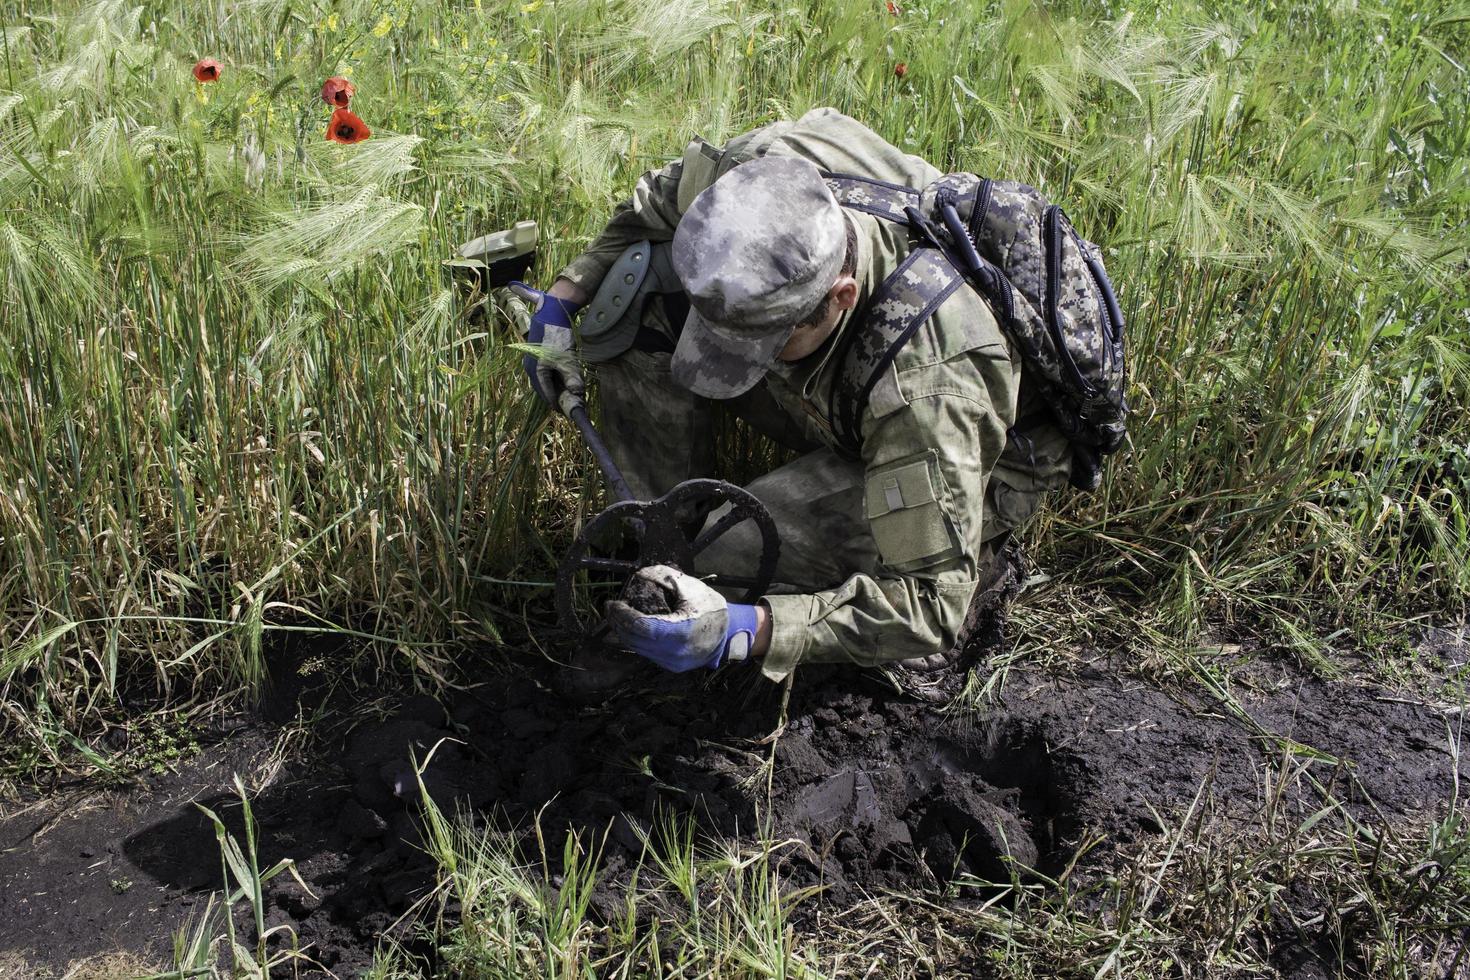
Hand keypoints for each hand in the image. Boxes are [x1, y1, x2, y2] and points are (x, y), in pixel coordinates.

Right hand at [508, 281, 583, 410]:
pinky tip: (561, 377)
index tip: (565, 410)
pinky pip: (543, 371)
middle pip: (543, 388)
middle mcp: (530, 367)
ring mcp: (532, 360)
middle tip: (566, 403)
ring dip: (553, 386)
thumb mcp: (567, 359)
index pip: (546, 393)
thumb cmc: (558, 336)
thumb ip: (572, 378)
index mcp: (536, 371)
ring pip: (543, 379)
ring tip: (565, 392)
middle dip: (554, 396)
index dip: (556, 403)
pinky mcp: (536, 354)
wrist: (551, 313)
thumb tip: (577, 393)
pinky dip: (552, 377)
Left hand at [605, 565, 758, 672]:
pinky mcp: (673, 666)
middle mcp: (674, 652)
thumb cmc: (710, 607)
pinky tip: (634, 628)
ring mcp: (673, 662)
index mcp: (679, 631)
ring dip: (625, 633)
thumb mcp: (689, 586)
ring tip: (619, 617)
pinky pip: (648, 653)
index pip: (641, 626)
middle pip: (635, 639)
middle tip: (611, 609)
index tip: (613, 603)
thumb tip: (640, 575)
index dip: (623, 616)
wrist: (730, 632)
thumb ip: (663, 577)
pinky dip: (637, 640)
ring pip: (639, 649)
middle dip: (619, 623)